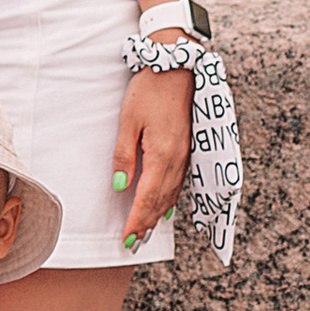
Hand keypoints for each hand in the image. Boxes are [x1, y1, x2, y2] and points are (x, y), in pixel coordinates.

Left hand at [111, 64, 194, 248]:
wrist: (178, 67)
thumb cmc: (150, 90)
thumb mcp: (129, 121)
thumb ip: (124, 156)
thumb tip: (120, 187)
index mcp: (161, 155)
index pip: (146, 199)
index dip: (136, 221)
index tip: (126, 239)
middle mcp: (177, 160)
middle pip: (161, 202)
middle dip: (146, 224)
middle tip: (133, 243)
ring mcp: (186, 154)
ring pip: (172, 194)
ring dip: (158, 215)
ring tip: (146, 231)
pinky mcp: (189, 147)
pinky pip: (180, 182)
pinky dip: (171, 199)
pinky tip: (167, 206)